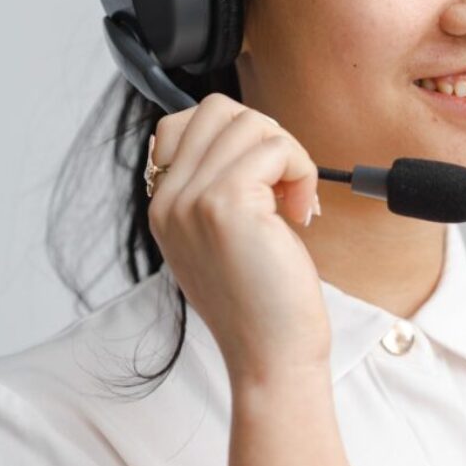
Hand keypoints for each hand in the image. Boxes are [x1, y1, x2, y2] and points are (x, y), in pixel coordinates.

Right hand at [147, 93, 328, 384]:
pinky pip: (275, 148)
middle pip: (217, 109)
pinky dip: (302, 170)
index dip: (235, 137)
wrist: (271, 356)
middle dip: (265, 135)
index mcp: (163, 206)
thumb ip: (218, 187)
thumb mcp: (222, 237)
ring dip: (289, 154)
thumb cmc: (262, 302)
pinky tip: (300, 213)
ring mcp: (192, 200)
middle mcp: (168, 200)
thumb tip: (250, 134)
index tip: (262, 180)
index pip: (183, 123)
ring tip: (294, 202)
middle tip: (285, 184)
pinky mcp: (226, 205)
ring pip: (250, 122)